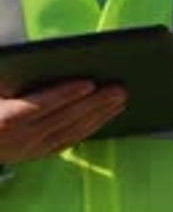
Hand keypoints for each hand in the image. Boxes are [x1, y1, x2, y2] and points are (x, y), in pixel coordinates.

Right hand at [0, 80, 126, 162]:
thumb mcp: (0, 83)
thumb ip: (15, 74)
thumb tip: (42, 57)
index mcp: (6, 118)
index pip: (39, 105)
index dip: (65, 94)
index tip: (89, 83)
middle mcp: (21, 138)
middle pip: (63, 119)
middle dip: (94, 104)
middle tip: (119, 88)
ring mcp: (31, 149)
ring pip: (71, 132)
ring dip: (99, 116)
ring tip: (121, 98)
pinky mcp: (39, 153)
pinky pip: (69, 141)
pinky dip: (90, 128)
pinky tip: (107, 115)